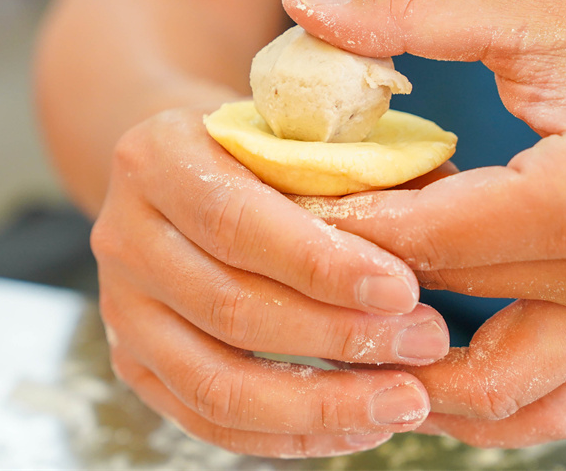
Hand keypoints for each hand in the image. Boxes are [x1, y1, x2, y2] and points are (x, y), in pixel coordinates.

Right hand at [91, 106, 452, 456]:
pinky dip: (288, 435)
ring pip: (216, 381)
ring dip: (320, 403)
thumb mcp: (298, 130)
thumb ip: (361, 168)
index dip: (320, 264)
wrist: (182, 171)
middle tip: (425, 342)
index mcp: (158, 157)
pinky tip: (358, 427)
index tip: (404, 290)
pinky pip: (208, 419)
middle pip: (230, 307)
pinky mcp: (133, 361)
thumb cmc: (257, 147)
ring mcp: (121, 307)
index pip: (237, 221)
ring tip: (404, 401)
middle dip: (339, 336)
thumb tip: (444, 227)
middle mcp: (124, 235)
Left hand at [284, 0, 565, 446]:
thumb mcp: (532, 7)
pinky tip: (421, 365)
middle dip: (355, 290)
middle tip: (284, 263)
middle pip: (446, 307)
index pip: (427, 237)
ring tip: (341, 335)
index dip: (337, 223)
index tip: (273, 206)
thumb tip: (300, 4)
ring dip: (412, 376)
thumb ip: (408, 10)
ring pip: (495, 394)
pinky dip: (479, 402)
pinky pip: (549, 403)